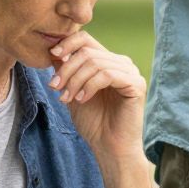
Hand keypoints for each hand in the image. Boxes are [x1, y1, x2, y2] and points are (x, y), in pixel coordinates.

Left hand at [47, 32, 146, 163]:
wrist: (109, 148)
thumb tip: (53, 50)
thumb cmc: (93, 123)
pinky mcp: (136, 84)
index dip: (67, 43)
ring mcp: (131, 72)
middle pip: (88, 51)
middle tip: (55, 87)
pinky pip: (108, 74)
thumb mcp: (73, 92)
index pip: (86, 39)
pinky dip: (90, 86)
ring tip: (67, 98)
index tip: (52, 56)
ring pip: (95, 62)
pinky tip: (82, 100)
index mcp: (107, 61)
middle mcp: (121, 63)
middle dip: (67, 69)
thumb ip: (66, 71)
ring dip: (75, 80)